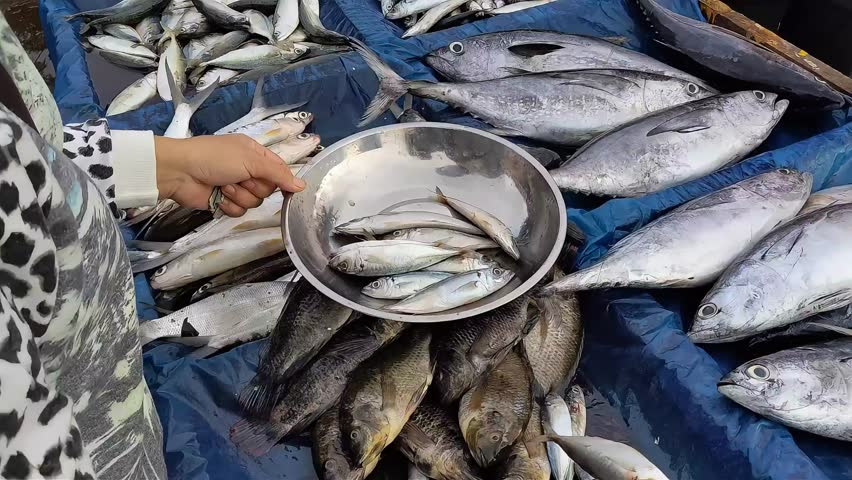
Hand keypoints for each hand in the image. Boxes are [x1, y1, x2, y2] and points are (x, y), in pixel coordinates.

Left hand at [154, 134, 305, 216]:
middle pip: (268, 189)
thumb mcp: (250, 159)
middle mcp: (247, 170)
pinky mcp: (225, 202)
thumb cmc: (215, 157)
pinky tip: (218, 197)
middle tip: (240, 178)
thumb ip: (278, 174)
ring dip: (239, 196)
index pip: (279, 170)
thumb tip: (302, 185)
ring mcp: (236, 187)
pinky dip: (229, 206)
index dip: (283, 180)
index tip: (287, 188)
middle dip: (254, 187)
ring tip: (224, 186)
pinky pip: (239, 212)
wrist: (180, 171)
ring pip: (254, 202)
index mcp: (254, 154)